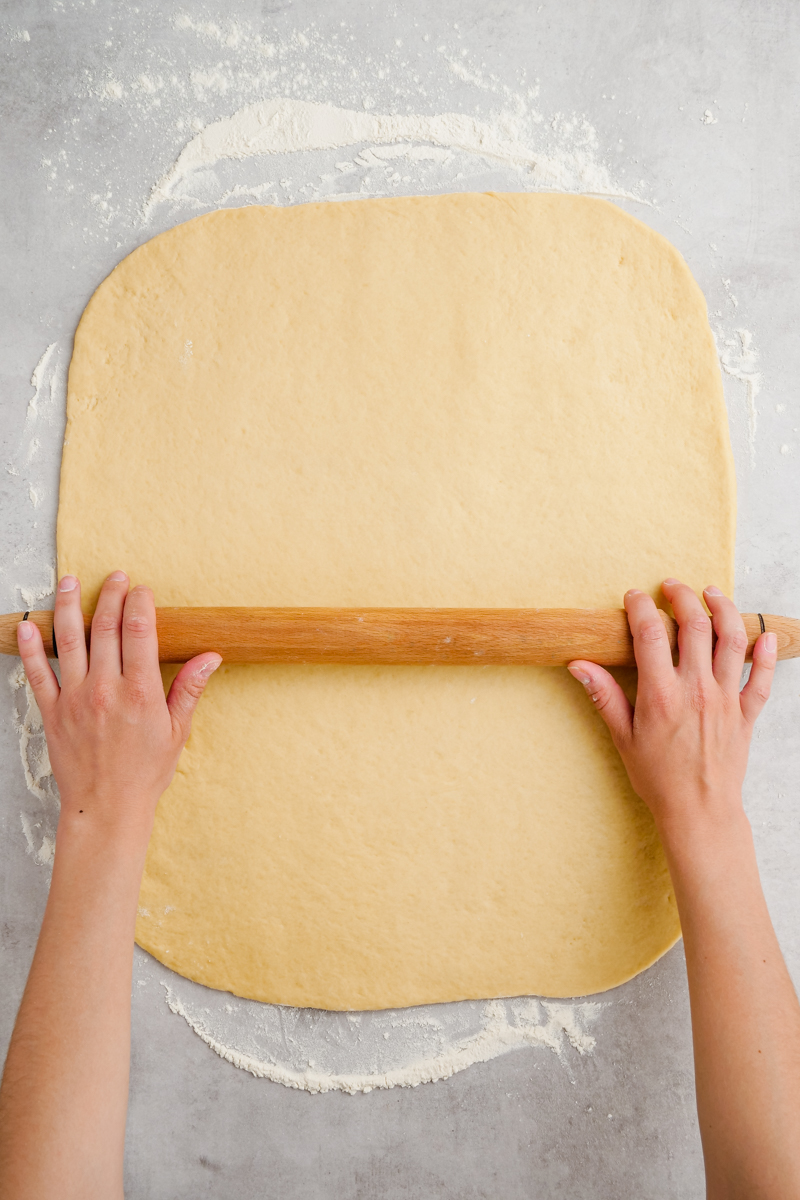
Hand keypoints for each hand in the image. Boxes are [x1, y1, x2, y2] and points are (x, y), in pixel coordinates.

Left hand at [16, 571, 220, 847]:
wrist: (107, 808)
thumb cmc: (145, 773)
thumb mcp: (178, 731)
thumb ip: (190, 689)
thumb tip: (211, 657)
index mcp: (141, 692)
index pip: (139, 632)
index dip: (140, 604)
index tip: (142, 590)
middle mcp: (106, 689)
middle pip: (105, 627)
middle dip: (110, 595)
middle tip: (115, 578)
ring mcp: (76, 699)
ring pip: (68, 640)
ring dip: (67, 606)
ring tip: (68, 582)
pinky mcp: (53, 712)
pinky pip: (37, 673)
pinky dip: (30, 647)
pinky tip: (27, 625)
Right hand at [568, 579, 776, 838]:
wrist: (699, 812)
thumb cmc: (659, 779)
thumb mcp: (623, 738)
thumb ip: (605, 696)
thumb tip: (579, 665)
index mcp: (662, 695)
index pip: (650, 635)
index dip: (640, 608)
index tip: (633, 598)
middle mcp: (696, 690)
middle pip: (696, 626)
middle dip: (683, 597)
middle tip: (673, 587)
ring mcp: (725, 700)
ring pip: (732, 641)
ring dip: (724, 610)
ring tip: (712, 594)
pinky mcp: (746, 714)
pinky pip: (762, 678)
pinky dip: (766, 654)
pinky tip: (764, 635)